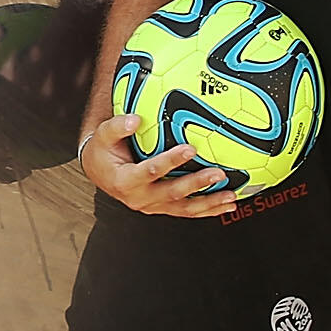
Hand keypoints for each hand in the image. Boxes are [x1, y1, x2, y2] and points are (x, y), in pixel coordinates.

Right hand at [79, 112, 240, 218]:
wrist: (100, 172)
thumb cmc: (103, 151)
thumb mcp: (103, 136)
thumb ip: (117, 126)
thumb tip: (135, 119)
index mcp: (125, 181)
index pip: (150, 171)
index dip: (170, 161)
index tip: (189, 148)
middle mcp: (140, 198)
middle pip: (172, 193)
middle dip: (197, 184)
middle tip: (218, 174)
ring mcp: (153, 206)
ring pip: (183, 208)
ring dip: (209, 203)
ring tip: (230, 196)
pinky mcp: (162, 208)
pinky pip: (187, 211)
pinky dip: (208, 209)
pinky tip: (226, 204)